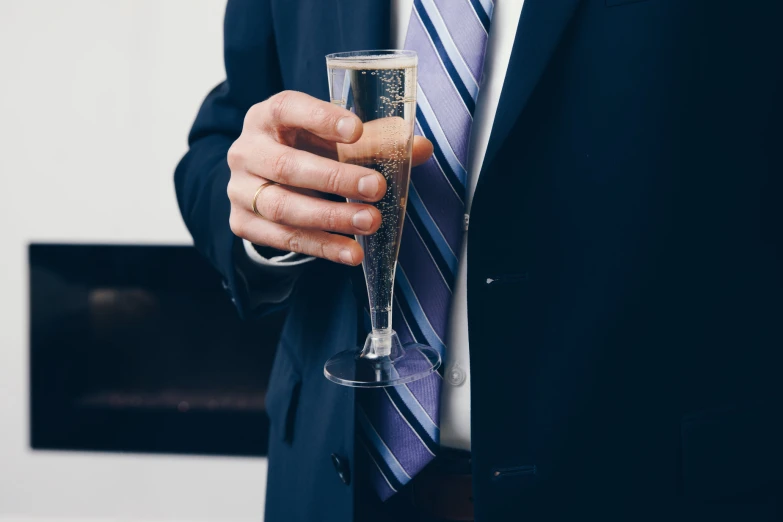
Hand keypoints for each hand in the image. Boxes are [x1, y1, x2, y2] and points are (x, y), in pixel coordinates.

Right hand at [227, 91, 432, 265]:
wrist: (265, 182)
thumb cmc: (307, 150)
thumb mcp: (335, 139)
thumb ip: (375, 140)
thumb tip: (420, 148)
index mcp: (267, 116)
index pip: (287, 109)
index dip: (321, 118)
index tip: (357, 130)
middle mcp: (246, 150)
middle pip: (286, 165)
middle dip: (335, 179)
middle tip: (376, 188)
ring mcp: (239, 189)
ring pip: (283, 207)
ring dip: (331, 218)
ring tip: (370, 222)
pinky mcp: (243, 223)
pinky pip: (283, 239)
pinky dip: (321, 246)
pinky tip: (351, 252)